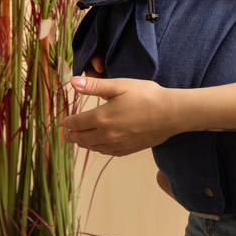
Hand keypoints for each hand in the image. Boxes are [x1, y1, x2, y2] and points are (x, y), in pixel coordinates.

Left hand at [62, 74, 179, 155]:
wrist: (171, 114)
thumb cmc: (146, 95)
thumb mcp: (120, 85)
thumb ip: (95, 86)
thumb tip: (73, 82)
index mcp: (102, 117)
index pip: (77, 123)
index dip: (69, 122)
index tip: (64, 122)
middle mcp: (107, 134)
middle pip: (82, 138)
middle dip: (72, 136)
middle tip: (66, 135)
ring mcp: (118, 144)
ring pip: (94, 147)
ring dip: (84, 144)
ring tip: (80, 141)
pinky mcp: (128, 149)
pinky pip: (108, 152)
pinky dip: (99, 149)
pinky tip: (100, 146)